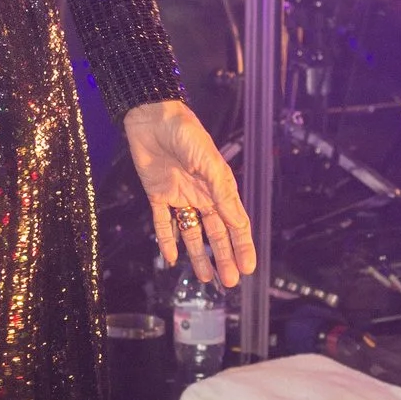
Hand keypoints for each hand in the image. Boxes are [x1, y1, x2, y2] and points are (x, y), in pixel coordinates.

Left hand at [124, 97, 254, 286]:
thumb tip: (239, 223)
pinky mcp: (157, 195)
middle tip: (228, 282)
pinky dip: (167, 241)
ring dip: (199, 255)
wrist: (152, 117)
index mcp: (219, 187)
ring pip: (192, 233)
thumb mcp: (209, 163)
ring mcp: (179, 196)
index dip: (242, 246)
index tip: (248, 268)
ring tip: (205, 278)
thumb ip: (222, 193)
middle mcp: (202, 195)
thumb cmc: (186, 133)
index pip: (235, 223)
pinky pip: (163, 223)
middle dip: (223, 257)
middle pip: (215, 233)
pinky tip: (172, 259)